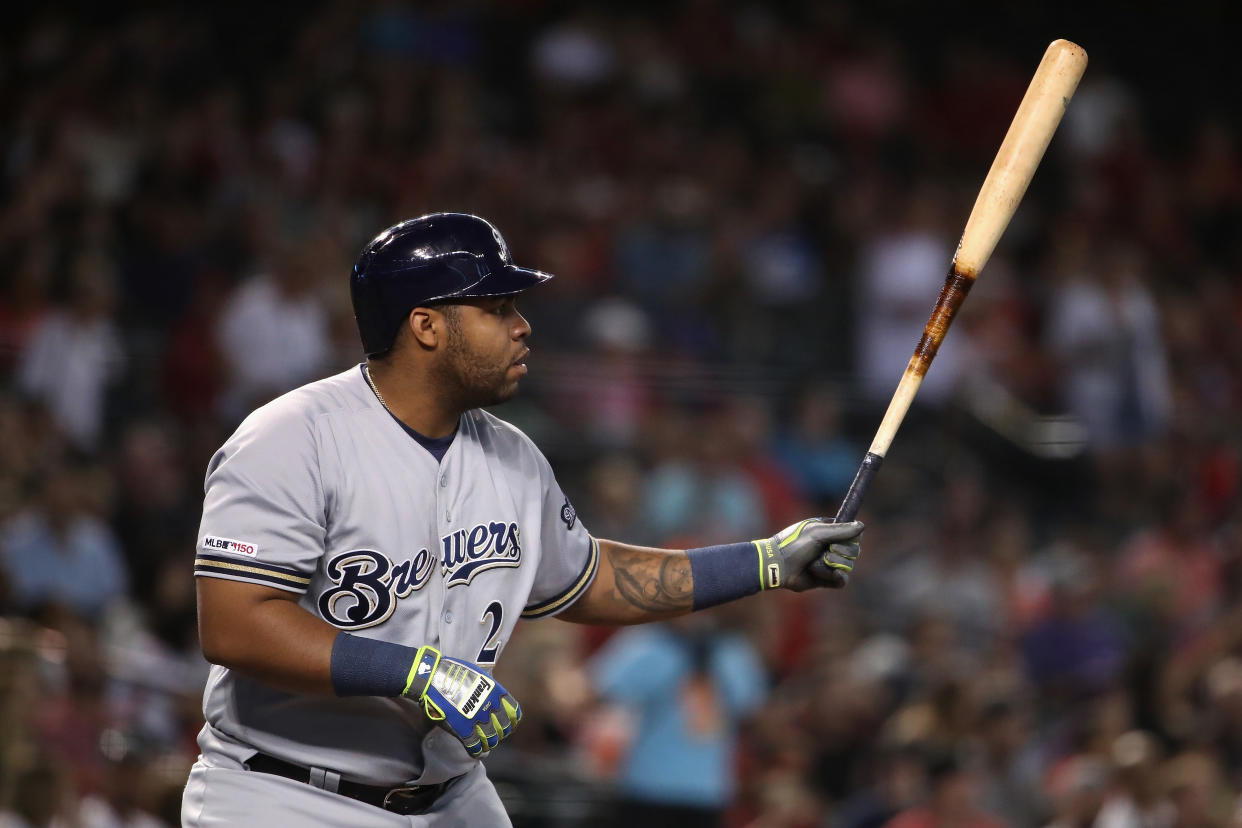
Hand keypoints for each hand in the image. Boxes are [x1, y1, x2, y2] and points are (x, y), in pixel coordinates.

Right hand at [404, 646, 521, 756]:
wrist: (433, 678)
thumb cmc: (453, 672)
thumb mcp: (478, 674)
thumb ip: (488, 687)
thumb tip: (492, 694)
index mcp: (496, 692)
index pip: (513, 712)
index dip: (512, 721)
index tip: (509, 724)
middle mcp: (490, 707)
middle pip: (503, 728)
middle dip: (500, 733)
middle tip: (495, 735)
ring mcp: (477, 719)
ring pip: (491, 739)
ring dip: (489, 743)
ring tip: (486, 745)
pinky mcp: (463, 729)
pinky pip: (474, 746)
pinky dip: (476, 751)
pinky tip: (475, 751)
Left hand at [757, 518, 863, 591]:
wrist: (777, 566)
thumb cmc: (793, 545)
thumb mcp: (817, 533)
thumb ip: (840, 530)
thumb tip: (862, 526)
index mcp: (828, 532)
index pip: (852, 534)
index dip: (851, 538)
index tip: (841, 538)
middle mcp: (831, 547)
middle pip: (854, 551)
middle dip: (844, 551)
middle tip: (829, 550)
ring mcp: (829, 564)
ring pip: (849, 565)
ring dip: (835, 563)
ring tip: (819, 562)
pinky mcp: (826, 579)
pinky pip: (843, 580)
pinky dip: (838, 577)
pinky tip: (832, 573)